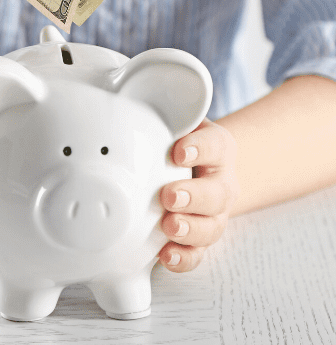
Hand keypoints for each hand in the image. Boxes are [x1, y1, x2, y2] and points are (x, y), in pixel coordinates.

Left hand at [158, 118, 239, 271]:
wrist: (199, 168)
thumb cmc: (177, 141)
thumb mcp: (174, 121)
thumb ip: (160, 110)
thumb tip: (123, 87)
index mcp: (216, 149)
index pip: (215, 145)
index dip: (200, 148)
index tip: (178, 151)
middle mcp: (220, 182)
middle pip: (218, 193)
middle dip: (194, 196)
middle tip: (169, 195)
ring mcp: (213, 214)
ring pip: (212, 227)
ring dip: (190, 230)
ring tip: (168, 227)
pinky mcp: (200, 239)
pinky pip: (198, 253)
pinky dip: (184, 258)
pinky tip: (165, 256)